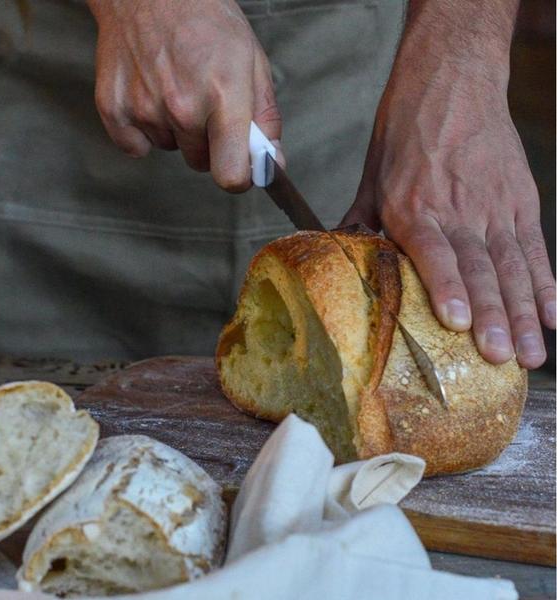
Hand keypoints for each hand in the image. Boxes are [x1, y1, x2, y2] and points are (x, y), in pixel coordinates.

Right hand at [87, 0, 282, 190]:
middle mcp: (182, 107)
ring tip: (176, 87)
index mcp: (223, 96)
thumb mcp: (253, 62)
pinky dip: (143, 130)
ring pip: (172, 149)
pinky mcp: (114, 109)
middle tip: (205, 103)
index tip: (240, 166)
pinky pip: (136, 147)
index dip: (240, 177)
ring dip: (177, 130)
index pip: (231, 175)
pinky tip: (150, 96)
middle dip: (209, 144)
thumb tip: (272, 163)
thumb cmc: (206, 20)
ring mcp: (145, 108)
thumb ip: (265, 119)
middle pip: (202, 164)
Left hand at [342, 16, 554, 368]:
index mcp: (414, 208)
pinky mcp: (520, 203)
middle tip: (503, 357)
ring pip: (513, 268)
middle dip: (494, 317)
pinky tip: (554, 315)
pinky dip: (546, 284)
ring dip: (523, 314)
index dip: (449, 289)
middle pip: (481, 269)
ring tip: (531, 354)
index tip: (460, 324)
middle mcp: (458, 212)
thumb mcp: (371, 179)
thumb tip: (340, 261)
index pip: (436, 254)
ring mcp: (495, 209)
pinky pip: (535, 250)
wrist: (450, 82)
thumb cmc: (405, 132)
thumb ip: (360, 225)